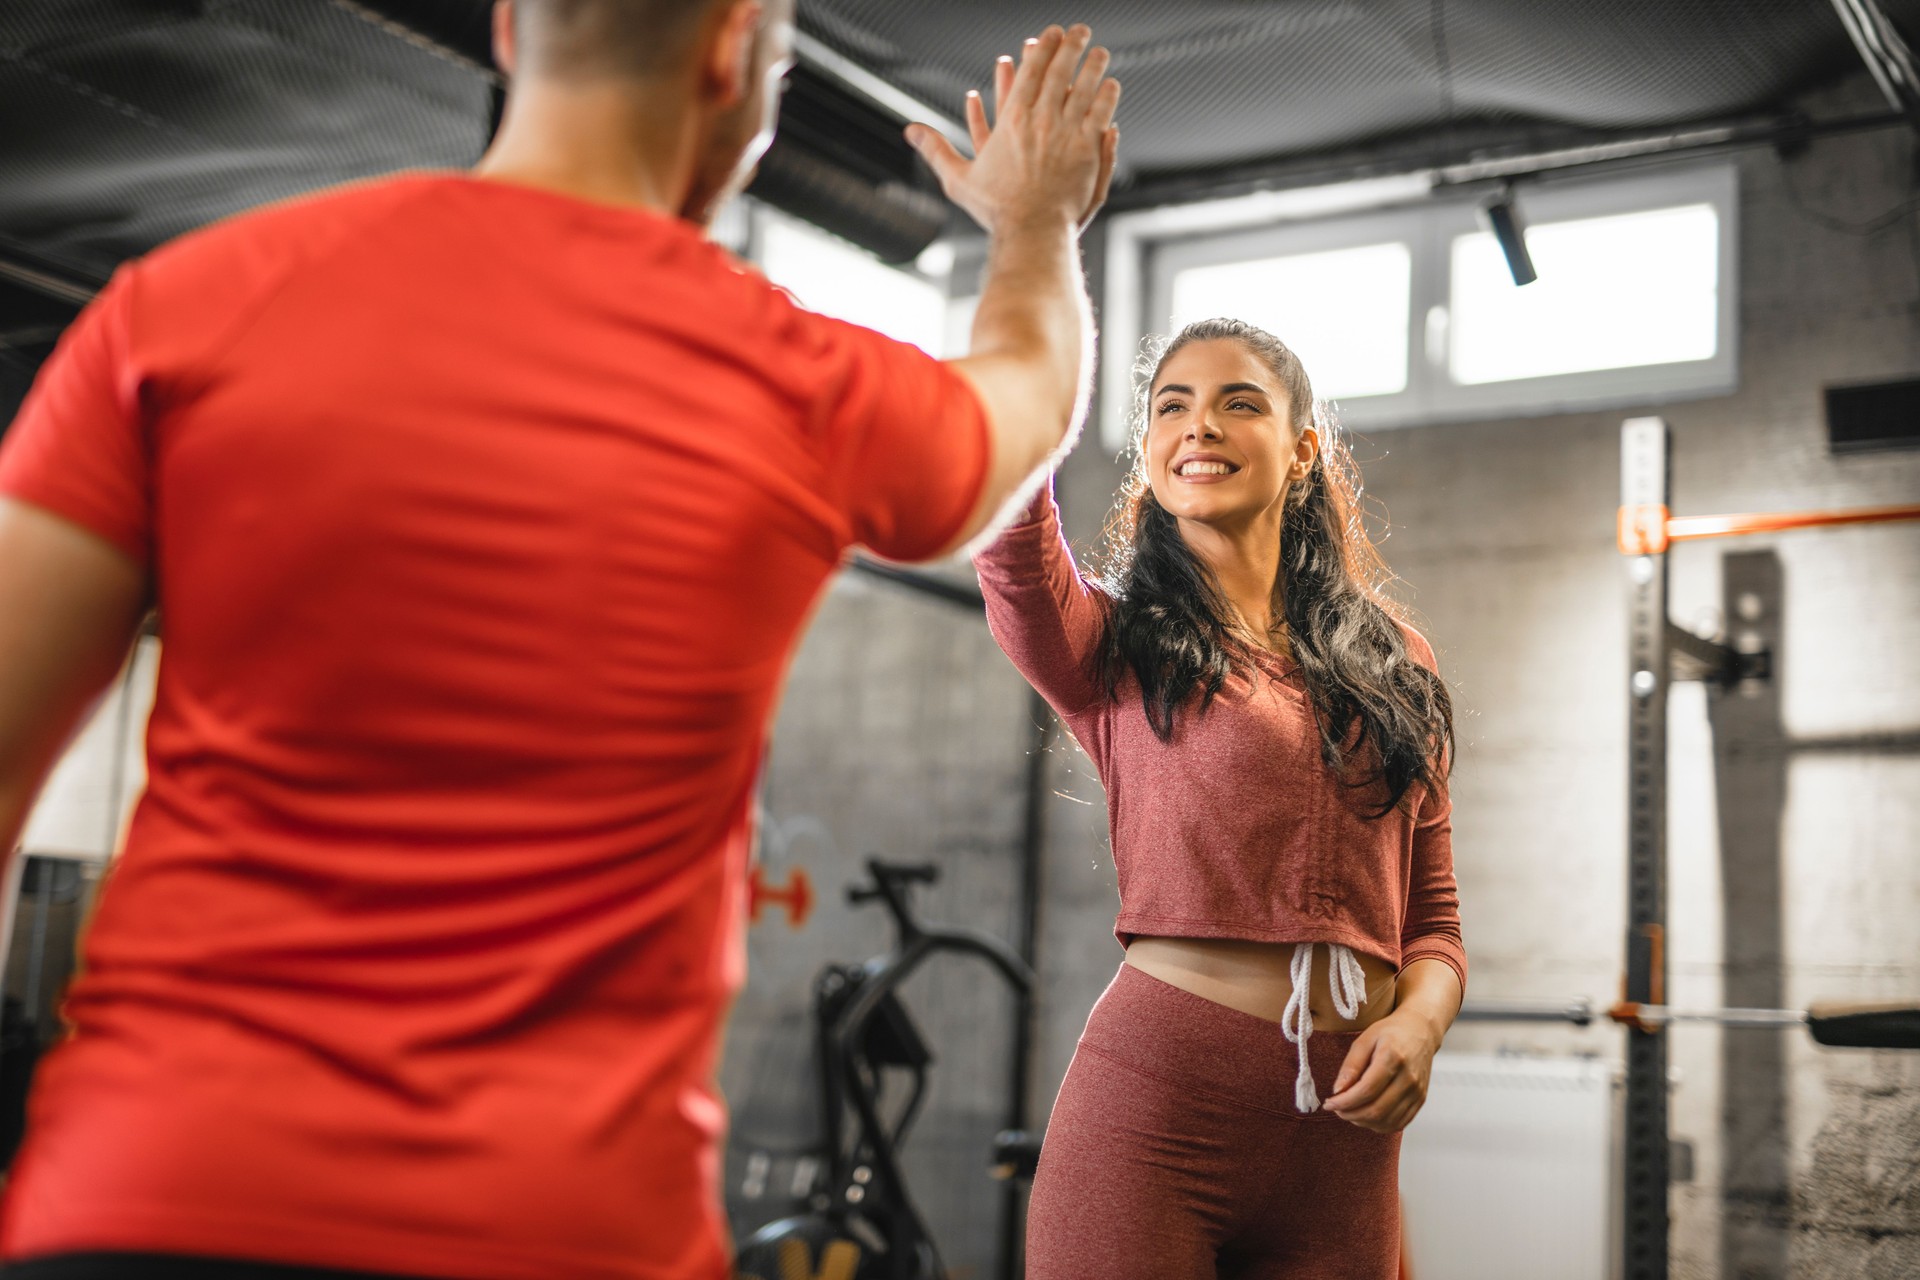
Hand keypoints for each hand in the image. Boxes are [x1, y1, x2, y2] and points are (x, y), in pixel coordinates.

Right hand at [905, 25, 1119, 235]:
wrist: (1030, 231)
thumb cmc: (996, 210)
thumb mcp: (959, 179)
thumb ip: (936, 150)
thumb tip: (911, 132)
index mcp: (1012, 121)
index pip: (1031, 72)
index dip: (1043, 48)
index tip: (1052, 33)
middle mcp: (1041, 120)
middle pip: (1059, 72)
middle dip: (1071, 46)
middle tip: (1079, 31)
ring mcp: (1067, 134)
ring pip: (1084, 89)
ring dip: (1093, 66)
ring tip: (1099, 52)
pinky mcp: (1087, 150)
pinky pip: (1099, 114)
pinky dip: (1106, 97)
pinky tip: (1111, 86)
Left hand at [1323, 1011, 1440, 1132]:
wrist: (1421, 1031)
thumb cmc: (1391, 1033)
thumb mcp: (1365, 1039)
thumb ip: (1351, 1065)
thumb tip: (1338, 1090)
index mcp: (1393, 1058)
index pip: (1366, 1090)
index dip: (1344, 1102)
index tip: (1329, 1103)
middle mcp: (1408, 1078)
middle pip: (1377, 1110)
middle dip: (1350, 1114)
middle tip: (1336, 1109)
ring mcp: (1417, 1092)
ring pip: (1387, 1121)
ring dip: (1363, 1122)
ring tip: (1349, 1112)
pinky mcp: (1420, 1100)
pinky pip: (1399, 1123)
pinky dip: (1379, 1125)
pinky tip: (1366, 1116)